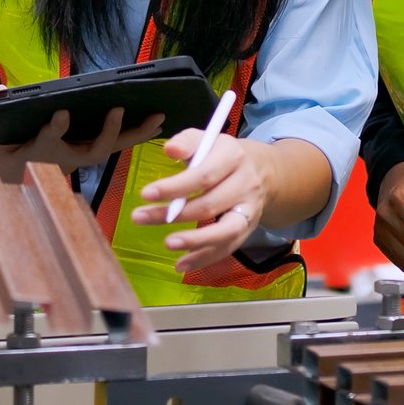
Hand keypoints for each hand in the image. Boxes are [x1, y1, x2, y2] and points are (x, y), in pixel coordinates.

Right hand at [0, 106, 164, 173]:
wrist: (5, 179)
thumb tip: (1, 89)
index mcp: (37, 155)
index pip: (47, 143)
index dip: (54, 130)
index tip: (61, 114)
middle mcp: (63, 160)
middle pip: (92, 150)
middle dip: (108, 133)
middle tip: (120, 109)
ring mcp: (78, 156)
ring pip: (110, 148)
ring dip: (133, 134)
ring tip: (157, 116)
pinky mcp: (88, 150)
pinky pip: (115, 144)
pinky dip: (134, 134)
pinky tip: (155, 122)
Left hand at [130, 129, 273, 274]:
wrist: (263, 171)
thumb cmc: (223, 155)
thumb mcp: (207, 140)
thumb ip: (187, 142)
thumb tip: (169, 149)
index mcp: (233, 157)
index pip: (203, 175)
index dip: (175, 186)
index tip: (145, 193)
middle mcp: (246, 185)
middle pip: (210, 204)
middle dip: (173, 214)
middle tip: (140, 217)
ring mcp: (249, 210)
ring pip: (225, 231)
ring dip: (196, 241)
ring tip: (167, 244)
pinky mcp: (248, 230)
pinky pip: (227, 248)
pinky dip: (204, 258)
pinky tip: (181, 264)